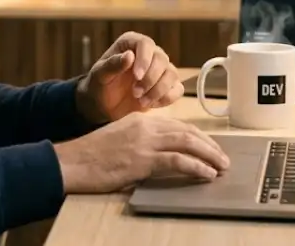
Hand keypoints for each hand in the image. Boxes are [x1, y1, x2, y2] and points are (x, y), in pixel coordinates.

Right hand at [53, 112, 230, 192]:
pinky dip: (197, 166)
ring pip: (187, 142)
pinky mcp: (143, 159)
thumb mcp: (118, 140)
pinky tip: (206, 174)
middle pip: (187, 131)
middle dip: (209, 145)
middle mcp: (145, 126)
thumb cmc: (90, 156)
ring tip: (221, 166)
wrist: (72, 162)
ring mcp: (144, 141)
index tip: (210, 147)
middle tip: (223, 158)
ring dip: (209, 155)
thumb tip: (159, 156)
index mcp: (139, 120)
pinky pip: (178, 160)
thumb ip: (139, 142)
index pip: (177, 125)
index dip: (198, 136)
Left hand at [76, 31, 182, 122]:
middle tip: (135, 93)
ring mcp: (161, 69)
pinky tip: (151, 104)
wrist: (104, 105)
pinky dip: (166, 98)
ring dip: (158, 90)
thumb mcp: (100, 75)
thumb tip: (130, 55)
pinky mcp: (168, 85)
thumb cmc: (99, 85)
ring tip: (141, 101)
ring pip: (172, 74)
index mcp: (131, 43)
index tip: (136, 77)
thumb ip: (113, 65)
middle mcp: (149, 52)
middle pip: (162, 59)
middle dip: (150, 79)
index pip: (145, 44)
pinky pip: (177, 89)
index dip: (144, 60)